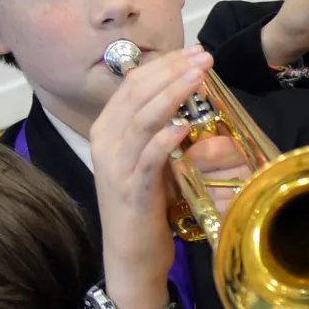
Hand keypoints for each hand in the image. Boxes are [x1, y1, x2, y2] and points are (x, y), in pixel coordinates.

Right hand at [88, 45, 213, 308]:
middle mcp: (105, 143)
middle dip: (171, 70)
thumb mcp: (149, 162)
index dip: (162, 64)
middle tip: (203, 56)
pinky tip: (184, 125)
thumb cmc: (145, 208)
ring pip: (141, 119)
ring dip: (172, 94)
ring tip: (198, 77)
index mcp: (107, 131)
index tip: (193, 51)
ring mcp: (117, 167)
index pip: (132, 85)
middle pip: (136, 94)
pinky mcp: (132, 191)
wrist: (131, 257)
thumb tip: (183, 102)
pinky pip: (147, 158)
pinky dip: (165, 139)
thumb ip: (156, 133)